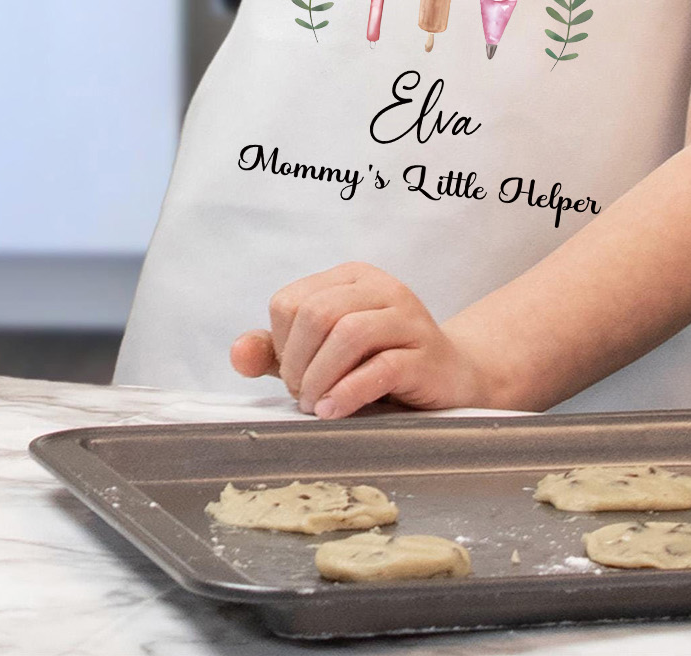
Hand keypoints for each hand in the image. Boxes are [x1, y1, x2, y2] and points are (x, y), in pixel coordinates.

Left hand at [229, 261, 498, 416]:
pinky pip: (382, 366)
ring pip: (348, 334)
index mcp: (349, 278)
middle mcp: (379, 287)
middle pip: (317, 313)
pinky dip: (349, 391)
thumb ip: (277, 352)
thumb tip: (237, 354)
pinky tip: (334, 411)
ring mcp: (407, 318)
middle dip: (298, 362)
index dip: (280, 343)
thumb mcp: (323, 355)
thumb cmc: (381, 365)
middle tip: (302, 396)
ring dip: (321, 377)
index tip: (291, 377)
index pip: (292, 301)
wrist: (453, 379)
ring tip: (316, 406)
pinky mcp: (427, 354)